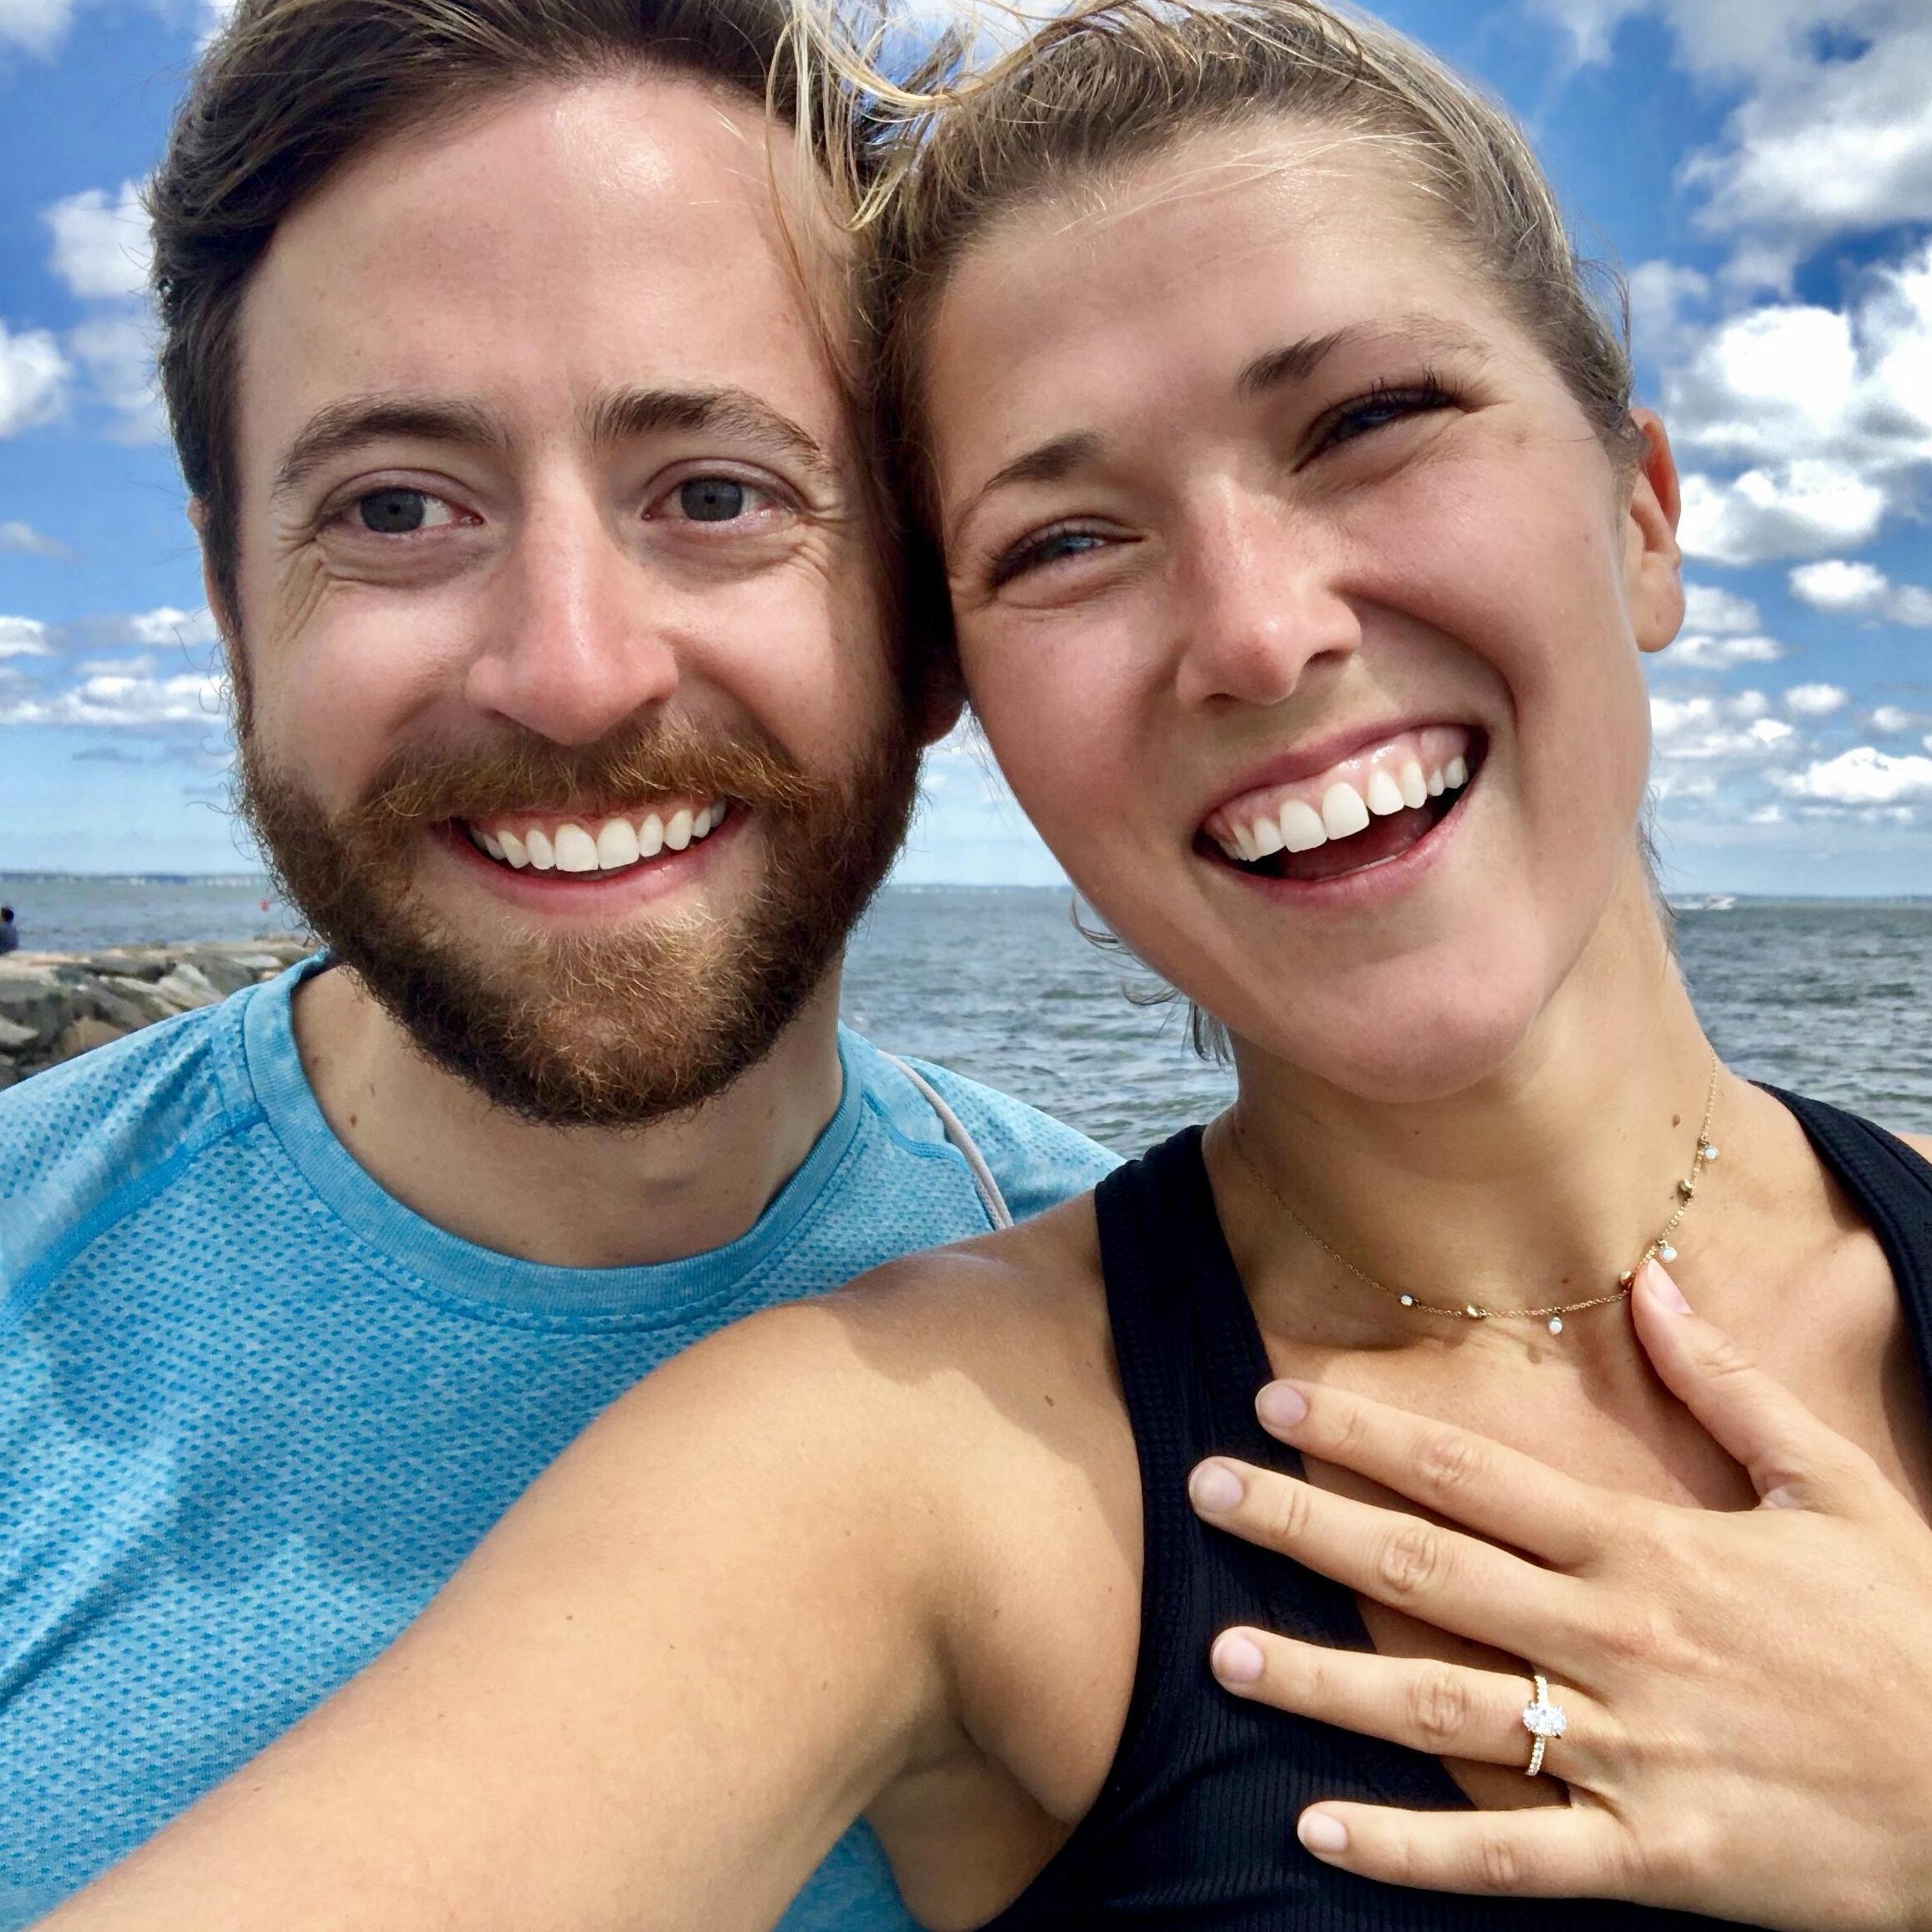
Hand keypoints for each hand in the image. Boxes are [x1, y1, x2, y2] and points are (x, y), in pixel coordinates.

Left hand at [1185, 1263, 1931, 1929]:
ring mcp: (1628, 1753)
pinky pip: (1511, 1859)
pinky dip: (1411, 1853)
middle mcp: (1617, 1639)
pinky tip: (1318, 1830)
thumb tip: (1650, 1280)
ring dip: (1326, 1681)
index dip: (1365, 1435)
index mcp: (1647, 1545)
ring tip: (1224, 1650)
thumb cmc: (1907, 1627)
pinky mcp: (1654, 1858)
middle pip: (1428, 1571)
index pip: (1472, 1475)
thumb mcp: (1831, 1483)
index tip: (1275, 1404)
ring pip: (1446, 1711)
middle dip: (1306, 1526)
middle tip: (1201, 1490)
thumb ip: (1728, 1381)